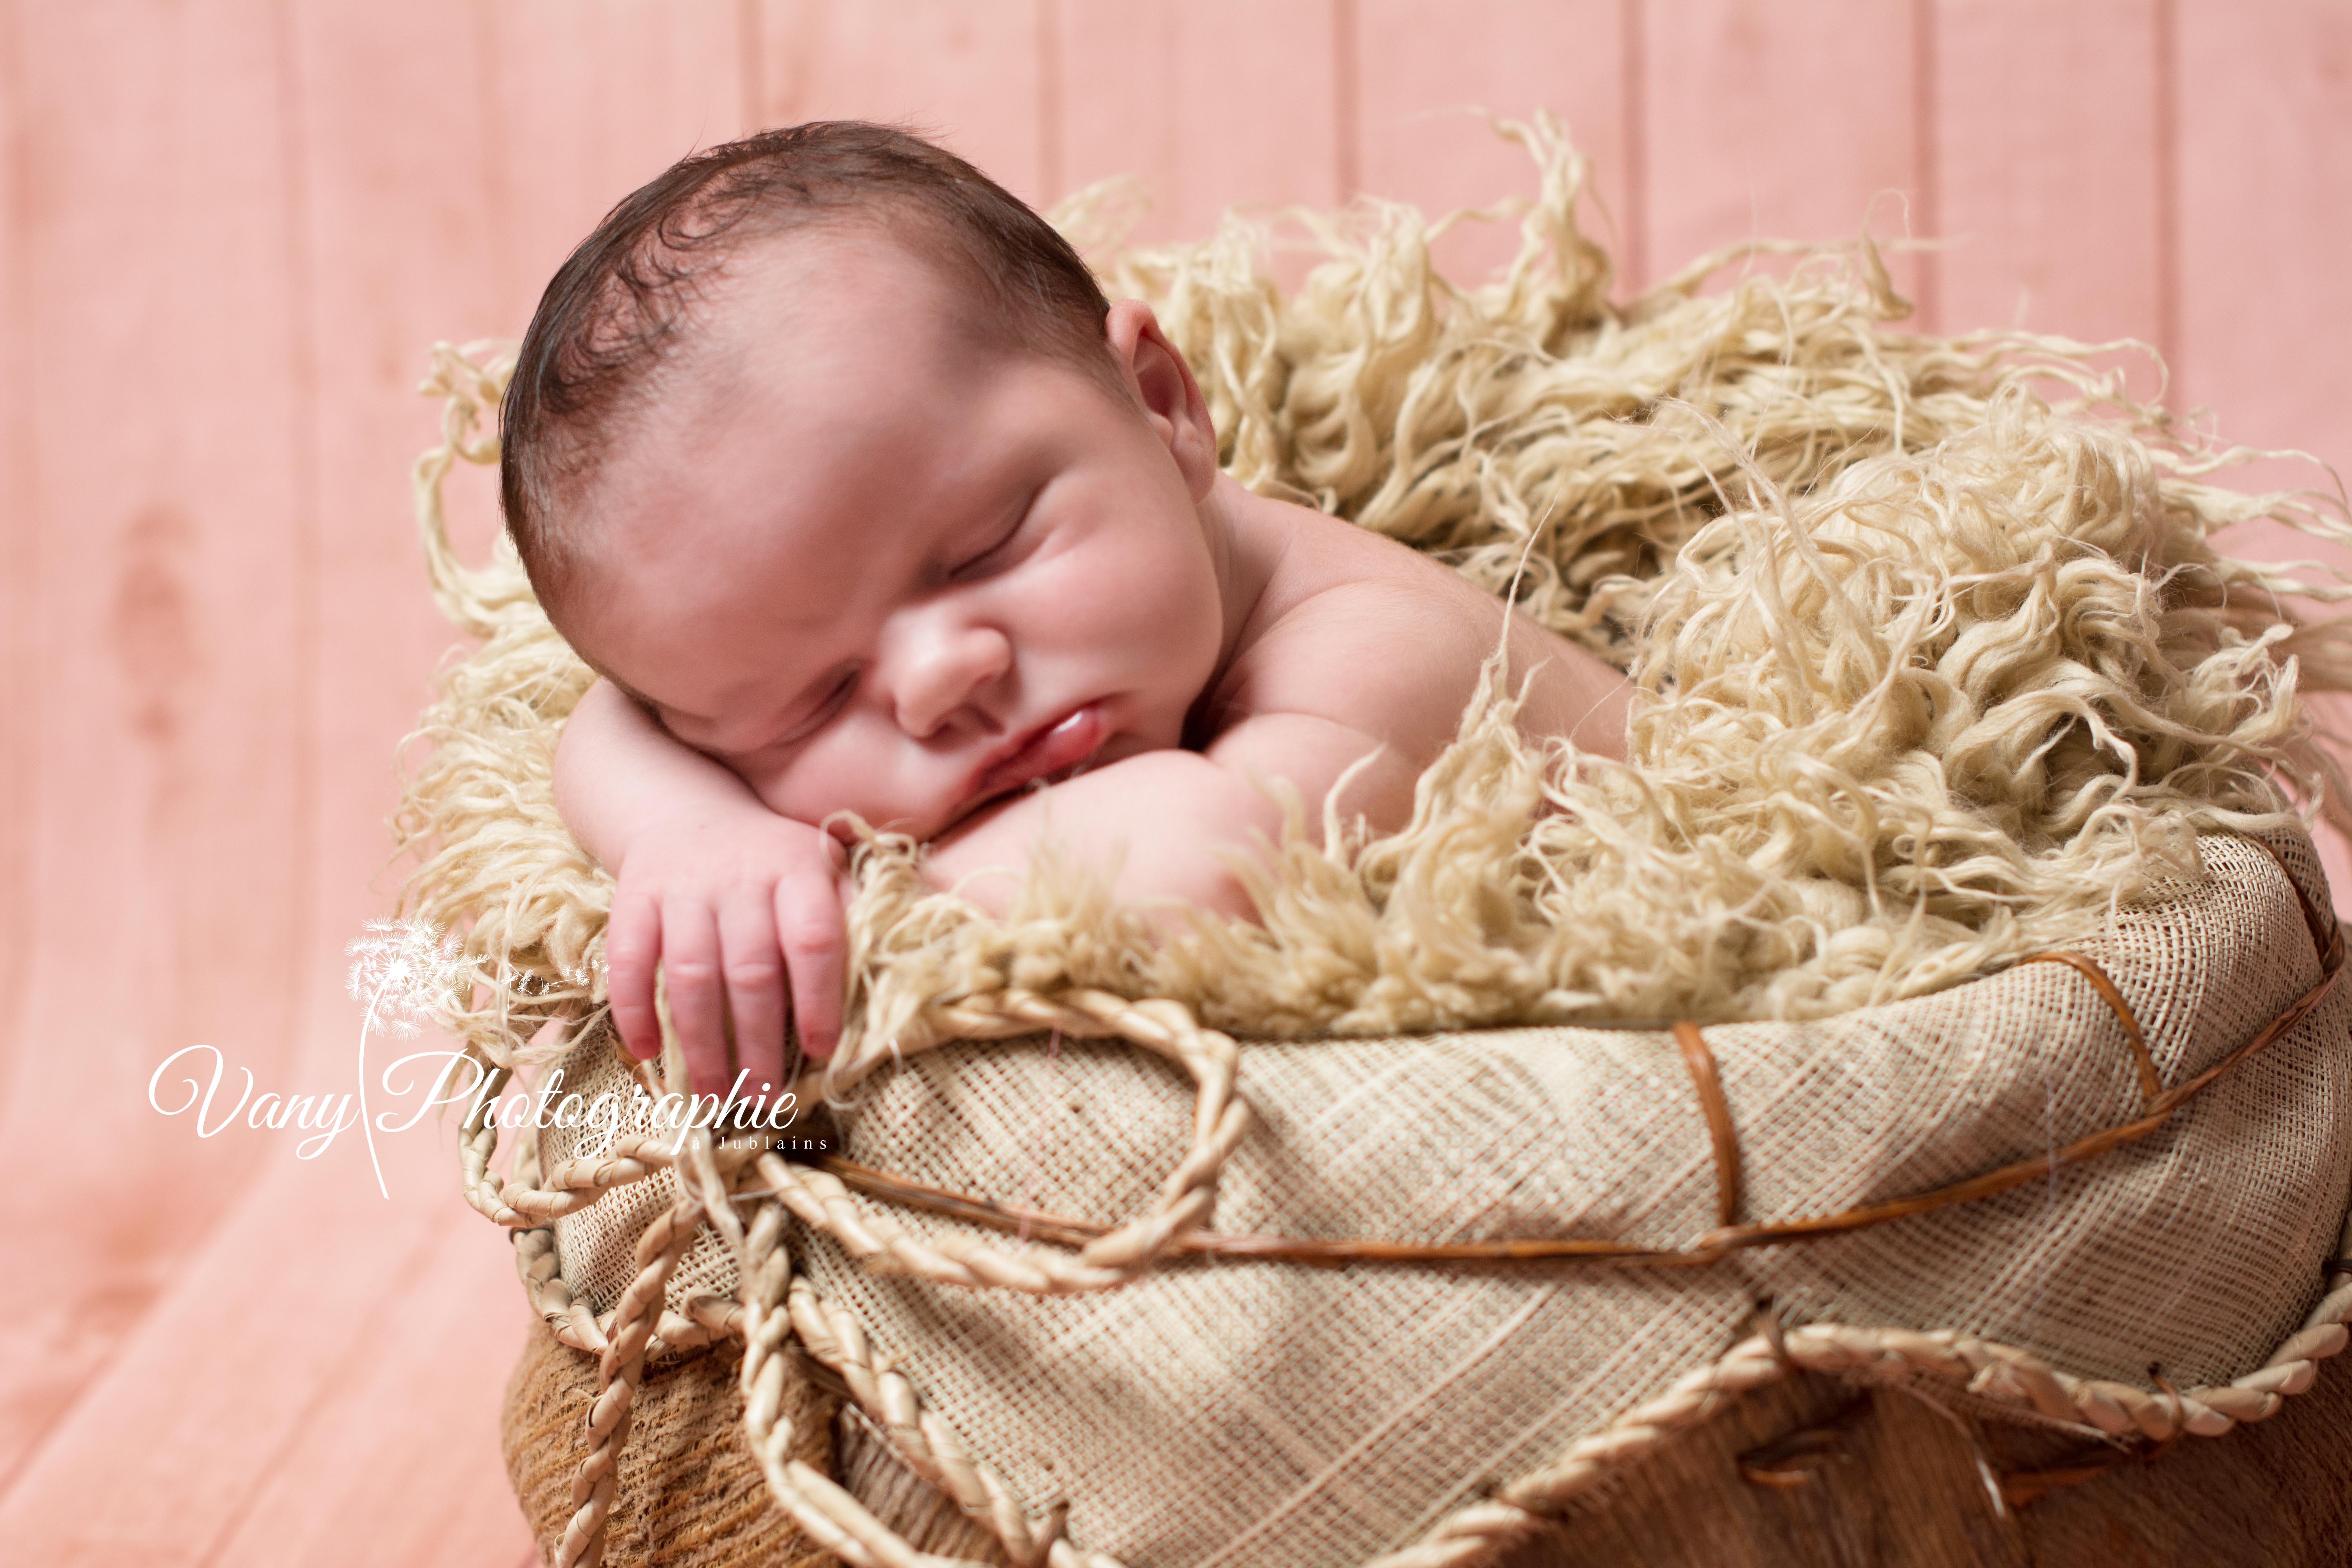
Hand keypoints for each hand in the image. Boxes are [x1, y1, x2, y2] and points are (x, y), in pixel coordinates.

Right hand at [603, 804, 850, 1096]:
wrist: (692, 809)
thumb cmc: (773, 860)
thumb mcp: (823, 869)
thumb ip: (852, 916)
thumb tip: (889, 979)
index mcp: (798, 868)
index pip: (813, 940)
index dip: (819, 999)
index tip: (821, 1051)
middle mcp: (740, 876)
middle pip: (750, 970)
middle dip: (758, 1042)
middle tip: (766, 1096)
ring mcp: (682, 888)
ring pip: (690, 974)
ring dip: (701, 1044)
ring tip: (715, 1095)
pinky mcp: (634, 897)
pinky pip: (628, 960)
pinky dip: (633, 1010)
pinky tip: (646, 1053)